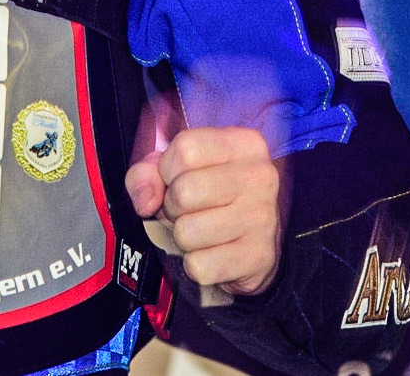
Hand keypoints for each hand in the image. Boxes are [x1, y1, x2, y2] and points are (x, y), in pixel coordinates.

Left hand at [126, 110, 282, 296]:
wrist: (250, 243)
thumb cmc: (208, 197)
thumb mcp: (174, 170)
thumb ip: (147, 173)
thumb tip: (145, 202)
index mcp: (244, 143)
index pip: (185, 149)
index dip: (168, 170)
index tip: (178, 179)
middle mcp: (261, 176)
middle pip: (184, 191)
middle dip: (173, 206)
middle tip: (188, 211)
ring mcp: (264, 218)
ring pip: (187, 232)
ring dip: (183, 237)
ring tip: (201, 231)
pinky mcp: (259, 257)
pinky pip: (199, 266)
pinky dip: (196, 265)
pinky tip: (213, 253)